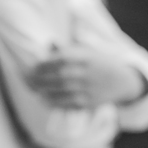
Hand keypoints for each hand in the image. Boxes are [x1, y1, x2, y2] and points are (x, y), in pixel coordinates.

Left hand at [28, 45, 146, 109]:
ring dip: (43, 91)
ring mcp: (88, 89)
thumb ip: (66, 49)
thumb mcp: (87, 51)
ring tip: (32, 88)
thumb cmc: (99, 62)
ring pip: (61, 91)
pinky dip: (54, 102)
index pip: (61, 60)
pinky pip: (68, 103)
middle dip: (39, 78)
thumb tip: (48, 43)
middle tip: (25, 78)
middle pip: (58, 77)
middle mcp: (87, 73)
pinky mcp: (89, 102)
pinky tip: (43, 99)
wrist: (122, 80)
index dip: (45, 64)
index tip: (32, 66)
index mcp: (86, 57)